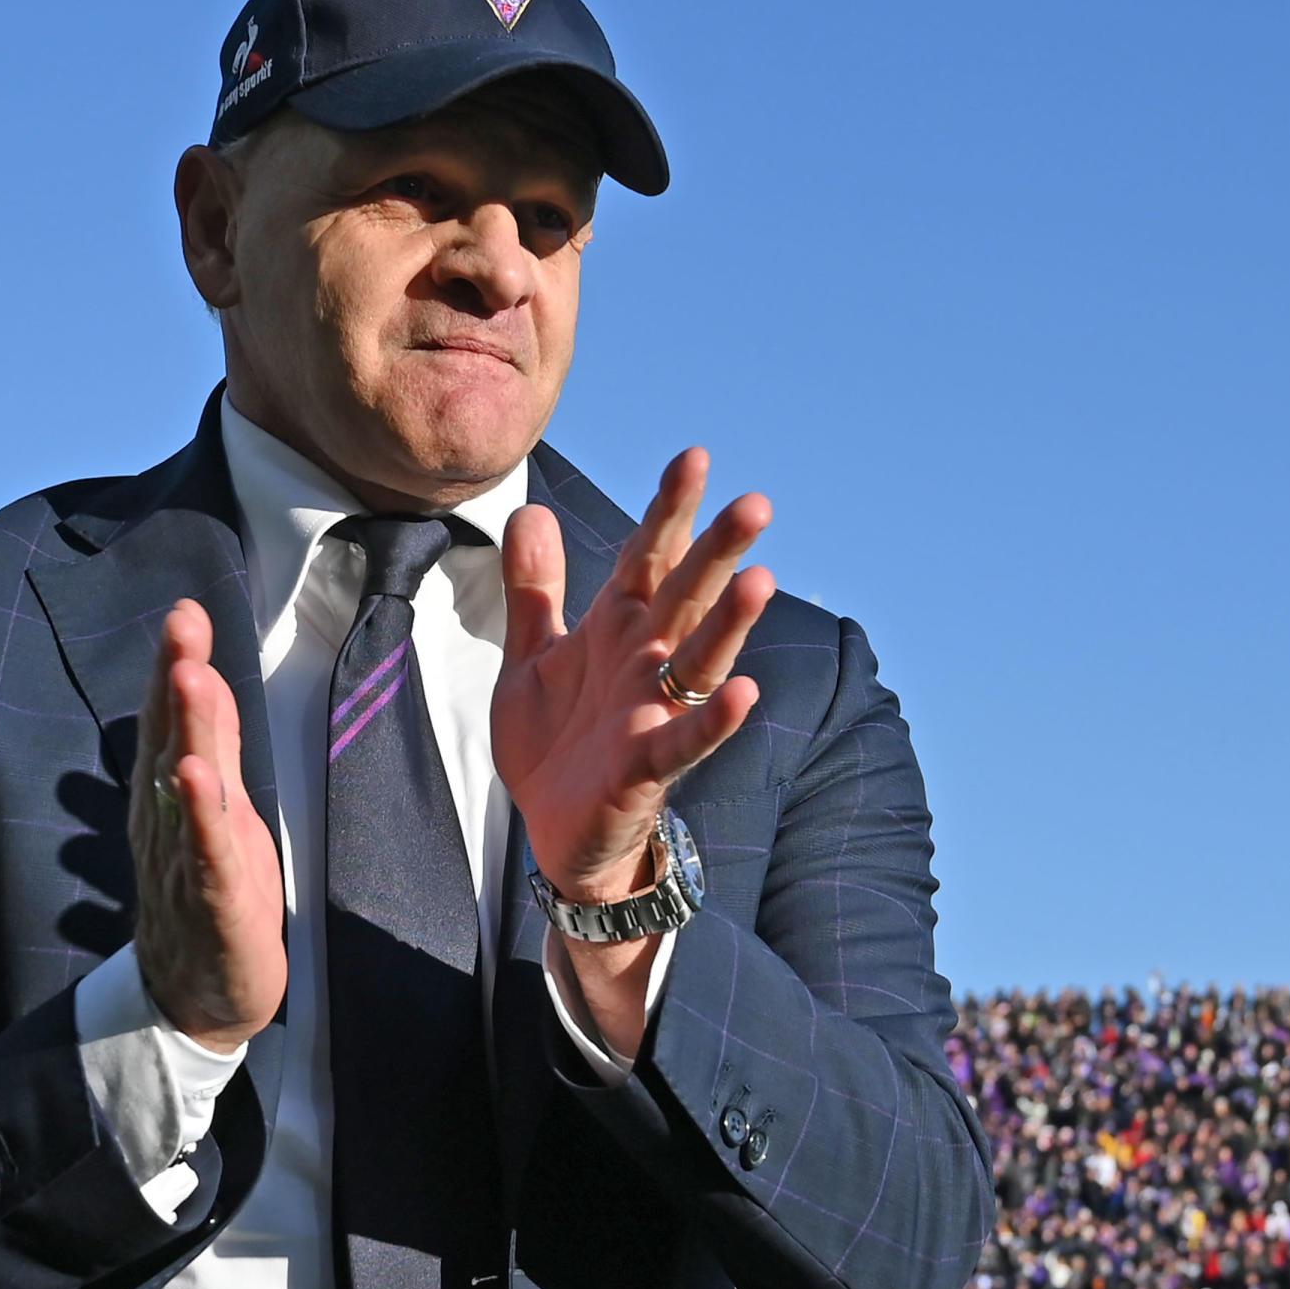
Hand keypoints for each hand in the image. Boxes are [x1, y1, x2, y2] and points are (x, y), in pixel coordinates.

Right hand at [128, 600, 286, 1054]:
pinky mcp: (211, 902)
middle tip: (182, 623)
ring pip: (185, 788)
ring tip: (188, 679)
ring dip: (187, 733)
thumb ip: (211, 744)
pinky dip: (200, 816)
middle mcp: (166, 820)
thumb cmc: (208, 895)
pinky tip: (197, 780)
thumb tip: (199, 672)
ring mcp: (184, 860)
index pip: (168, 721)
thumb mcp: (217, 809)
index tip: (186, 610)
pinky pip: (204, 854)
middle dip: (176, 679)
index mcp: (168, 797)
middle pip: (169, 740)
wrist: (197, 997)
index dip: (174, 664)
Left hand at [494, 449, 773, 902]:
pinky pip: (686, 740)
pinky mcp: (647, 766)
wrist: (552, 831)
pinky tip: (744, 693)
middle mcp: (644, 662)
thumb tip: (530, 511)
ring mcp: (652, 713)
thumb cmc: (555, 743)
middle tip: (755, 504)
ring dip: (729, 624)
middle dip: (716, 551)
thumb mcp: (530, 656)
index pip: (647, 557)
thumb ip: (534, 588)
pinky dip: (713, 719)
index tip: (695, 457)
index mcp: (617, 629)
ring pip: (698, 659)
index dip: (668, 510)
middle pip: (685, 597)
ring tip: (759, 581)